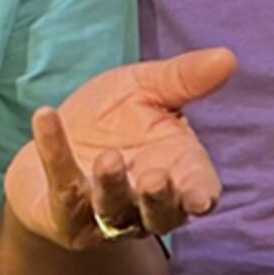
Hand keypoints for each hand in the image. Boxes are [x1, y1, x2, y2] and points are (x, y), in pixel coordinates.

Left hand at [5, 47, 236, 249]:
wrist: (55, 137)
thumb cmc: (112, 117)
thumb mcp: (146, 89)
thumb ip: (184, 79)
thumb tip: (228, 57)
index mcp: (176, 170)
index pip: (197, 189)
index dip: (200, 195)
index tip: (202, 199)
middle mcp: (144, 202)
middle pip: (160, 214)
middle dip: (158, 200)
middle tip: (152, 179)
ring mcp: (103, 215)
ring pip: (113, 210)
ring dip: (111, 187)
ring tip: (108, 158)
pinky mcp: (63, 216)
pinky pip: (61, 189)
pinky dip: (54, 153)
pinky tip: (46, 117)